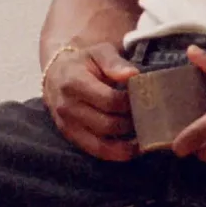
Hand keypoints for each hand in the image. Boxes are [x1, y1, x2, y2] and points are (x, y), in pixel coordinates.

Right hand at [44, 39, 137, 161]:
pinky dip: (116, 153)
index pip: (109, 100)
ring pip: (102, 144)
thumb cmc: (83, 62)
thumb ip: (115, 63)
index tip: (144, 99)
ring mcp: (67, 125)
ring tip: (145, 136)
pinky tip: (133, 149)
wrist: (57, 74)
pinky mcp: (71, 137)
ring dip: (127, 143)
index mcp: (74, 83)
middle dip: (131, 123)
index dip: (130, 103)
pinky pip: (96, 151)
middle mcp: (68, 107)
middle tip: (148, 118)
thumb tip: (133, 75)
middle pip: (107, 124)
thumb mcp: (99, 53)